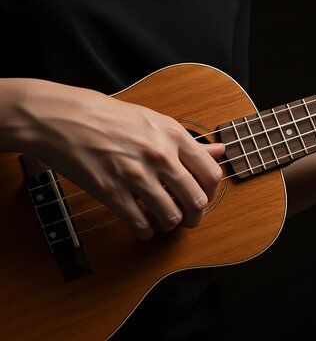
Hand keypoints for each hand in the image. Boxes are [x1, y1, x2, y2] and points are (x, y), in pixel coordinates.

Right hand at [17, 80, 223, 238]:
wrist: (62, 118)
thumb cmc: (108, 117)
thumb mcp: (155, 121)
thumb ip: (189, 142)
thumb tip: (220, 151)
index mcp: (173, 135)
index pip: (211, 175)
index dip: (210, 192)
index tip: (201, 196)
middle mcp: (160, 155)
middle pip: (196, 201)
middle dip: (195, 216)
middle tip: (188, 218)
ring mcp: (136, 174)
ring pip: (171, 217)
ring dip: (169, 224)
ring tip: (162, 219)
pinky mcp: (111, 192)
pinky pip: (140, 225)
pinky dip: (144, 231)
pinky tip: (141, 225)